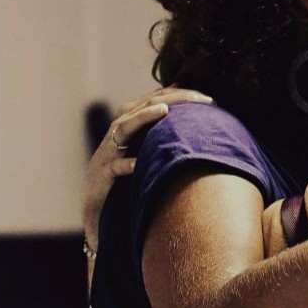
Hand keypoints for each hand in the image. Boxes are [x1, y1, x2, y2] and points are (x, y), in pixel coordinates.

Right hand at [81, 86, 212, 248]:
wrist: (99, 213)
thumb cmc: (129, 180)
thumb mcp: (148, 155)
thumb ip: (166, 136)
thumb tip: (198, 120)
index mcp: (130, 126)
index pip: (154, 100)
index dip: (179, 94)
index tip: (208, 99)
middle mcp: (116, 135)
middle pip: (142, 107)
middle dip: (171, 99)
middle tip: (200, 99)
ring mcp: (106, 155)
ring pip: (122, 128)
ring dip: (142, 118)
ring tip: (164, 110)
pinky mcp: (101, 177)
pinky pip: (113, 168)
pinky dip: (125, 164)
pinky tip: (138, 164)